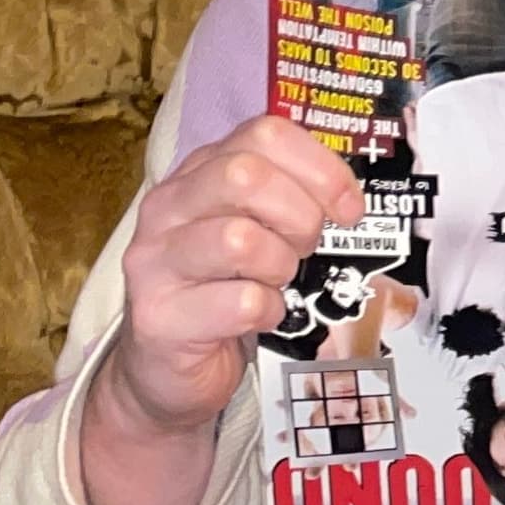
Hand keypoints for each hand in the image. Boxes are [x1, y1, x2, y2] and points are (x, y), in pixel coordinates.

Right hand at [100, 115, 363, 438]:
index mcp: (197, 174)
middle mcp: (167, 208)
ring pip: (239, 240)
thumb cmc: (225, 291)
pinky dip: (269, 311)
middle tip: (308, 248)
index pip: (264, 134)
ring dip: (281, 266)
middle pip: (246, 176)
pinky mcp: (158, 317)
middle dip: (300, 216)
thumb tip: (349, 198)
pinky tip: (263, 317)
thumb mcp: (257, 231)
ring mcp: (155, 262)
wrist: (169, 369)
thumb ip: (289, 200)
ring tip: (278, 282)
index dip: (321, 168)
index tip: (349, 208)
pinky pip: (241, 302)